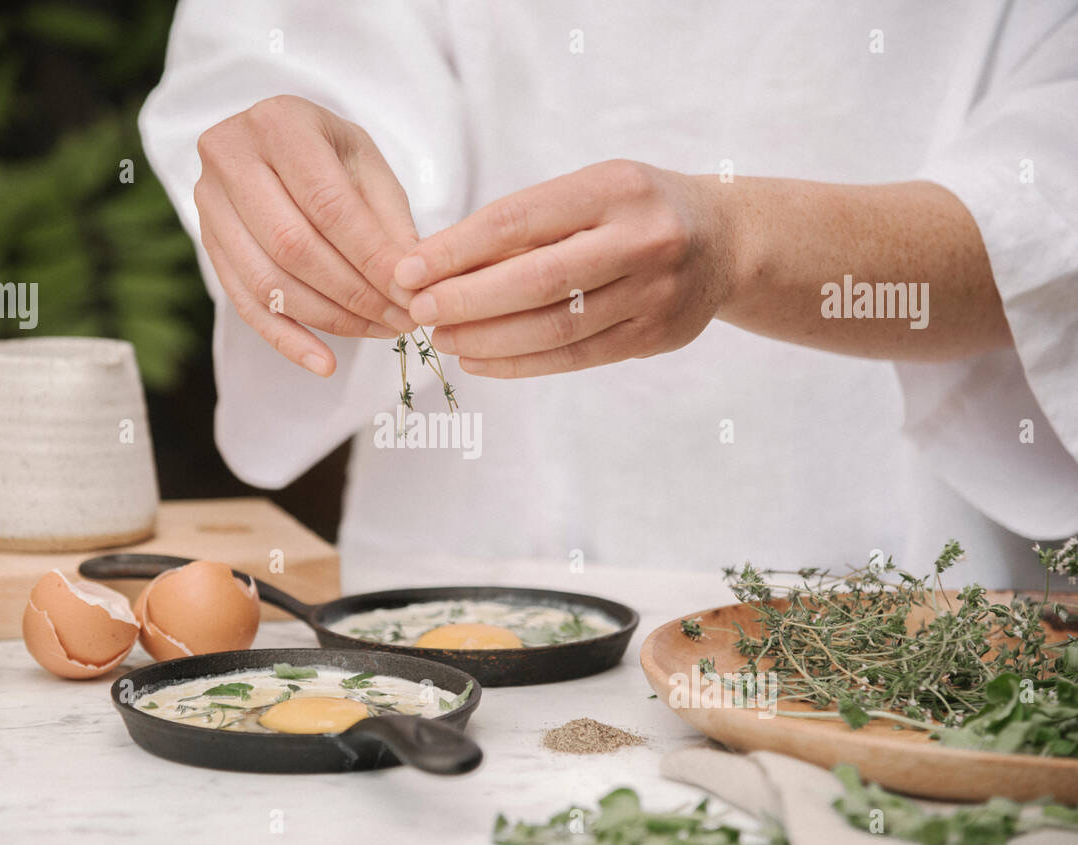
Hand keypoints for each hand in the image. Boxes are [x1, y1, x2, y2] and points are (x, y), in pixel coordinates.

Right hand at [195, 95, 417, 375]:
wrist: (271, 143)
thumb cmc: (328, 152)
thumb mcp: (366, 165)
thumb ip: (388, 219)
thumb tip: (412, 282)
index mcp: (277, 123)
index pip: (328, 205)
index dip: (372, 257)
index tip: (413, 293)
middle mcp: (229, 157)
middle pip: (293, 247)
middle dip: (355, 293)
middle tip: (401, 320)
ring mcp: (208, 203)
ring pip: (268, 282)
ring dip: (329, 319)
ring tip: (379, 332)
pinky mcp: (206, 244)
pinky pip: (245, 305)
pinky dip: (287, 340)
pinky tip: (324, 364)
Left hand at [391, 160, 735, 376]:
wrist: (727, 241)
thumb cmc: (635, 209)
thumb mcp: (591, 190)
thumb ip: (528, 222)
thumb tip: (436, 262)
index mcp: (615, 188)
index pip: (520, 221)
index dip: (456, 250)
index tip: (409, 270)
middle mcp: (641, 239)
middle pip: (536, 280)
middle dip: (466, 299)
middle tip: (418, 311)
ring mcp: (653, 294)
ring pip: (554, 328)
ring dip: (486, 338)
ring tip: (443, 338)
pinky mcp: (654, 337)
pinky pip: (574, 358)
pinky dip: (519, 364)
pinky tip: (480, 360)